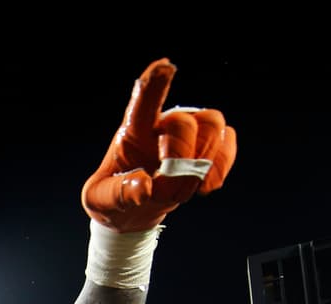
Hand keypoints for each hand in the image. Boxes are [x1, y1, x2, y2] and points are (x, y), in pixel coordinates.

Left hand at [82, 58, 236, 232]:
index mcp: (132, 131)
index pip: (143, 100)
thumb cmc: (113, 196)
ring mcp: (189, 133)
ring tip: (183, 192)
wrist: (131, 210)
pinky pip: (228, 142)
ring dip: (203, 165)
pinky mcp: (208, 148)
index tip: (165, 66)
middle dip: (181, 159)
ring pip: (214, 126)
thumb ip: (120, 193)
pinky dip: (221, 166)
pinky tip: (204, 186)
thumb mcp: (102, 199)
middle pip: (186, 122)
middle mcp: (162, 125)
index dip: (155, 83)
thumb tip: (145, 186)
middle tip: (165, 191)